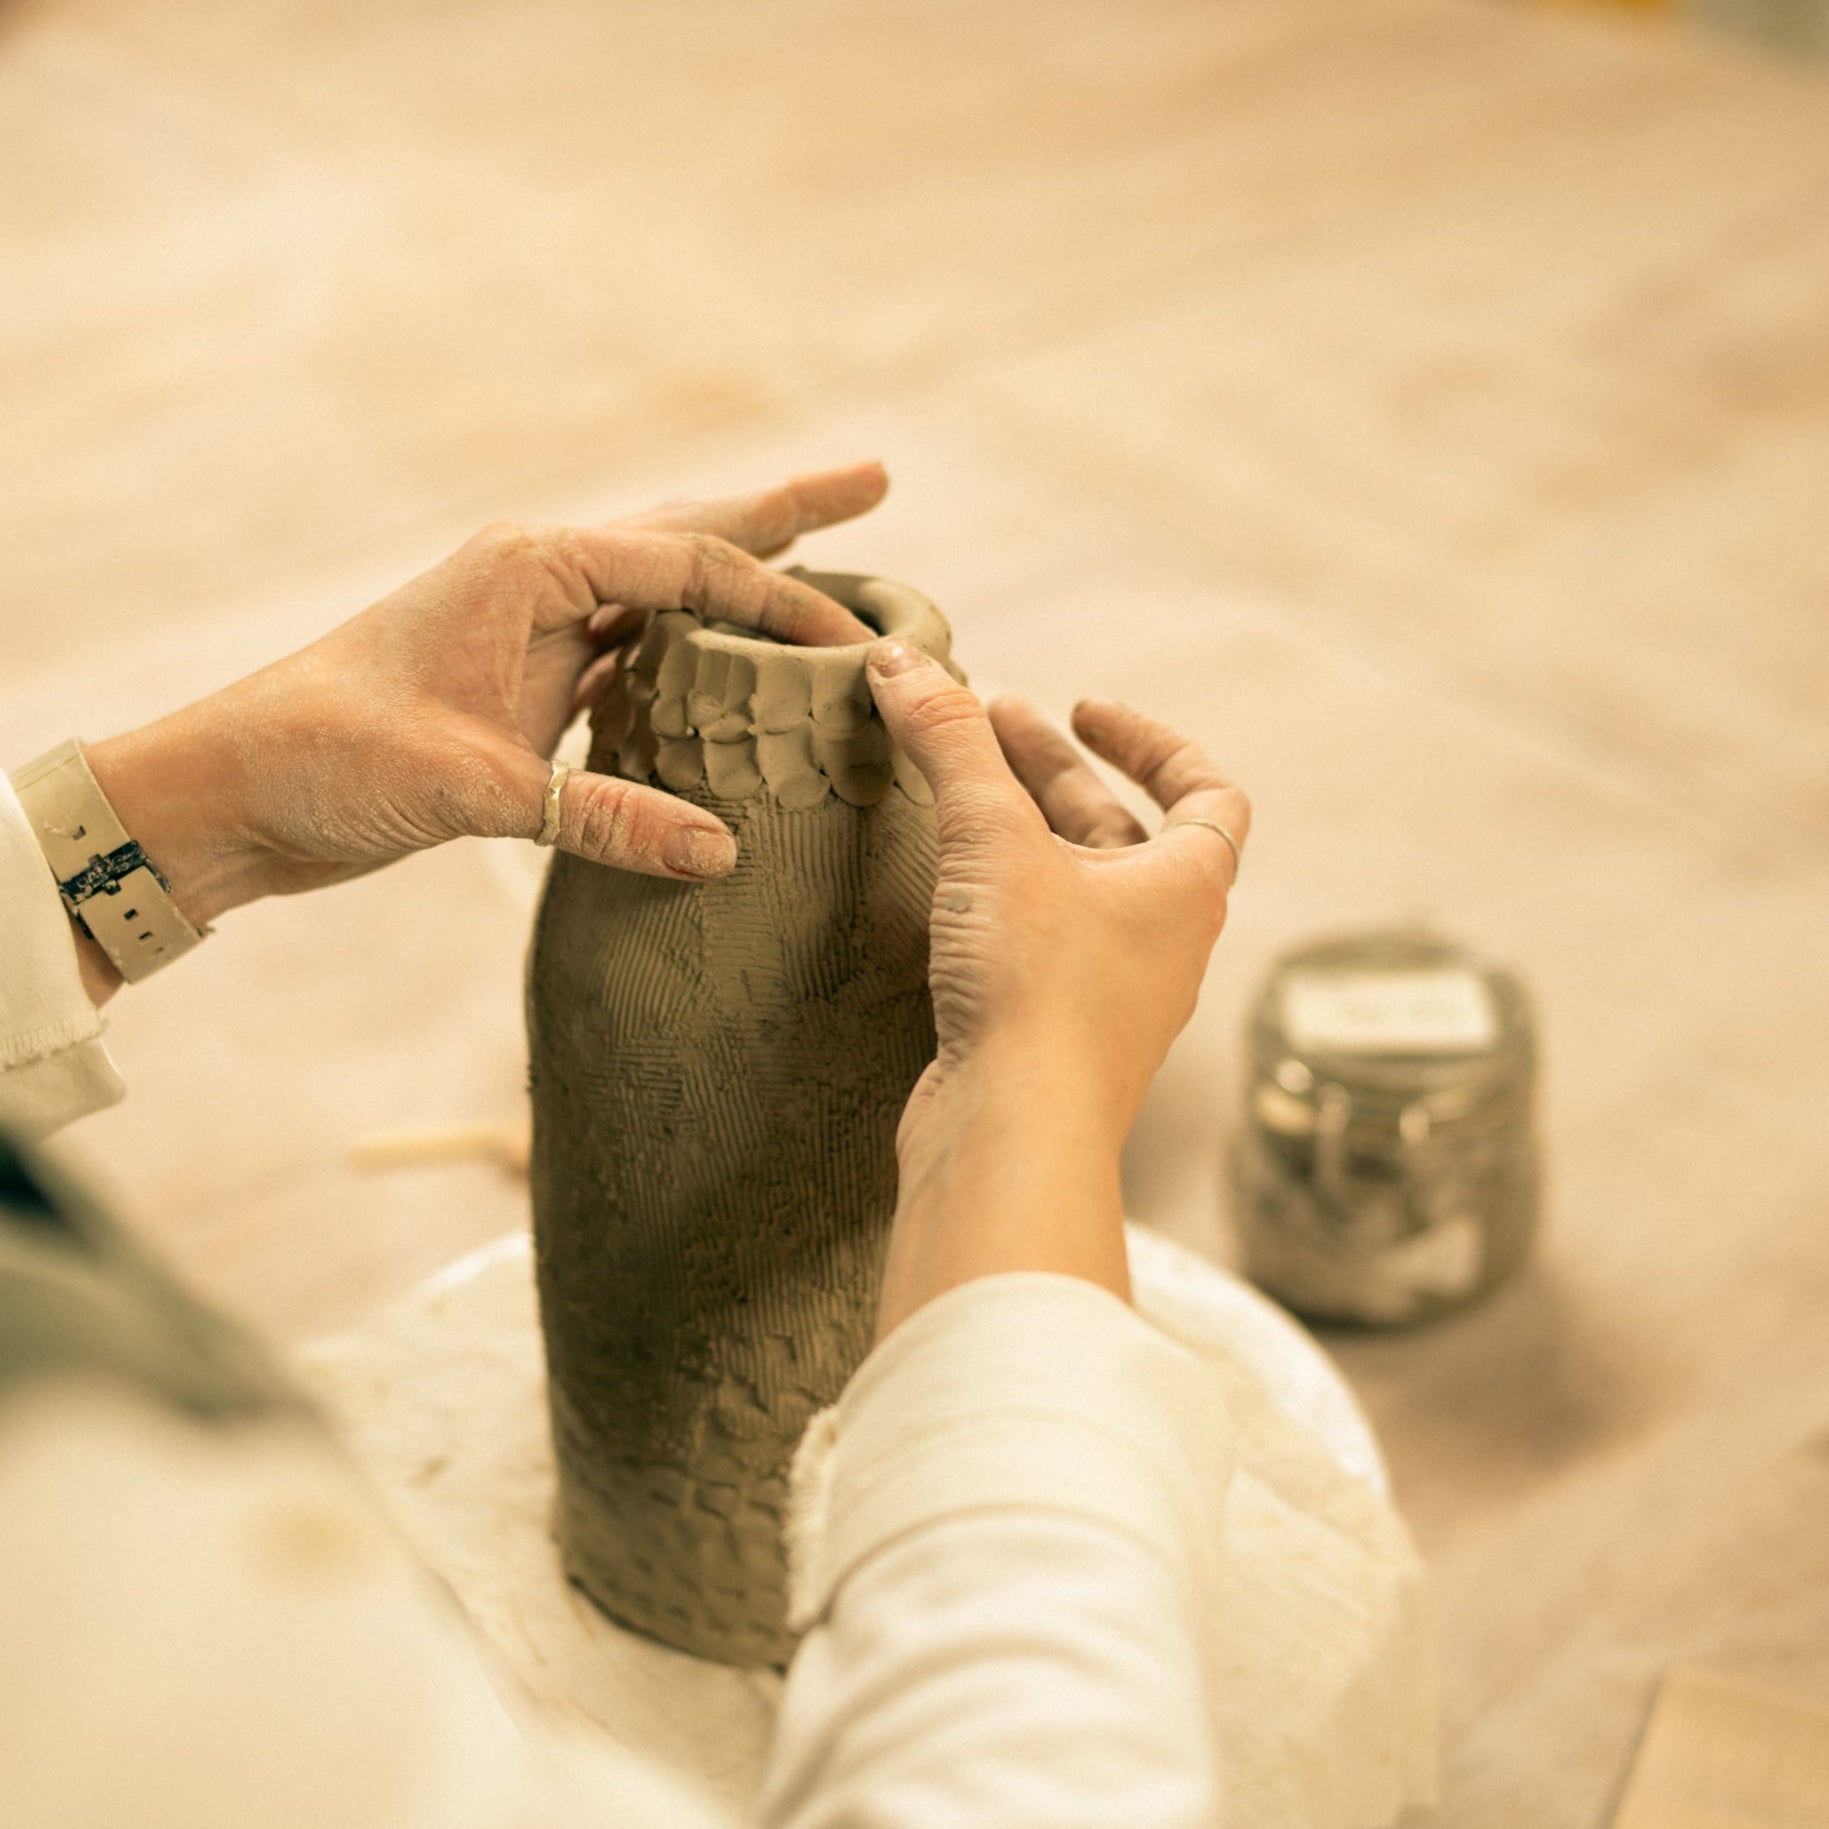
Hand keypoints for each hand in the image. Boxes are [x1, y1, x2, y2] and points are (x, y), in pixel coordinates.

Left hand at [72, 464, 887, 998]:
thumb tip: (724, 852)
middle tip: (876, 476)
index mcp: (532, 566)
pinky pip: (634, 653)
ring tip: (822, 549)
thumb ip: (604, 818)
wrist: (235, 789)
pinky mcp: (523, 682)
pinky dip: (694, 652)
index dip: (785, 602)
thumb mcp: (476, 791)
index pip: (694, 565)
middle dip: (784, 509)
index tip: (860, 647)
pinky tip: (733, 666)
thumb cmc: (333, 759)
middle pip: (691, 531)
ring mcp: (532, 626)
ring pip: (665, 587)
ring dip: (743, 574)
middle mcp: (539, 577)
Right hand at [863, 639, 1248, 1334]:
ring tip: (944, 782)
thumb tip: (905, 662)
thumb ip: (950, 746)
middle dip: (1046, 768)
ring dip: (1014, 827)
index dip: (1151, 738)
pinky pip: (1029, 940)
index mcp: (1186, 889)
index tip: (1081, 708)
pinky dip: (991, 893)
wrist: (1013, 1138)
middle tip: (976, 720)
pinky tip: (931, 877)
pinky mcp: (1046, 1034)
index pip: (1208, 790)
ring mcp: (1105, 993)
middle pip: (1116, 828)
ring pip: (1066, 885)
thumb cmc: (1038, 993)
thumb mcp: (994, 842)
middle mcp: (1159, 940)